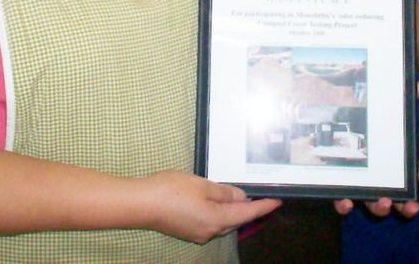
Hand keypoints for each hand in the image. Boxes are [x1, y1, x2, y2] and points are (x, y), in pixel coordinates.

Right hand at [140, 171, 280, 244]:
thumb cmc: (172, 190)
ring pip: (222, 223)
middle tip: (260, 198)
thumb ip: (224, 192)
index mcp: (217, 220)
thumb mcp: (203, 185)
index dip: (263, 207)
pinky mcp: (186, 231)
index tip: (277, 202)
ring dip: (231, 212)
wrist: (141, 204)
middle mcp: (210, 232)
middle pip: (235, 221)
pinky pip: (210, 223)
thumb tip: (241, 198)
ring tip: (238, 198)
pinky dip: (217, 214)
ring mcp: (197, 234)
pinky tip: (215, 203)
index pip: (247, 214)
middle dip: (248, 210)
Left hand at [334, 82, 418, 219]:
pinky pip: (343, 201)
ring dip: (382, 207)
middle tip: (412, 207)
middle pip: (399, 196)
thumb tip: (418, 84)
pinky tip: (346, 202)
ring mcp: (362, 183)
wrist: (326, 119)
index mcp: (395, 158)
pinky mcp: (340, 186)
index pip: (415, 170)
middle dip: (407, 205)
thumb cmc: (361, 116)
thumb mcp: (379, 106)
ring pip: (375, 204)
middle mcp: (381, 175)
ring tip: (383, 203)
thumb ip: (397, 98)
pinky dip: (345, 204)